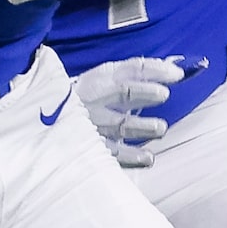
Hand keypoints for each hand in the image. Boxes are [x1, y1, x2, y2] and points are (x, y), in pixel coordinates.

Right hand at [74, 57, 189, 167]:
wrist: (49, 120)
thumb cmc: (86, 99)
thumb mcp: (105, 82)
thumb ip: (138, 77)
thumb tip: (176, 71)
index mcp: (99, 78)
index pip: (131, 69)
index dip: (155, 70)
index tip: (178, 74)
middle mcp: (93, 98)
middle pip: (121, 92)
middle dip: (144, 92)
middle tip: (163, 94)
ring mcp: (91, 124)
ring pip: (119, 124)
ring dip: (142, 125)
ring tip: (161, 128)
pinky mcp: (89, 146)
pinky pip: (112, 152)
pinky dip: (131, 155)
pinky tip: (148, 158)